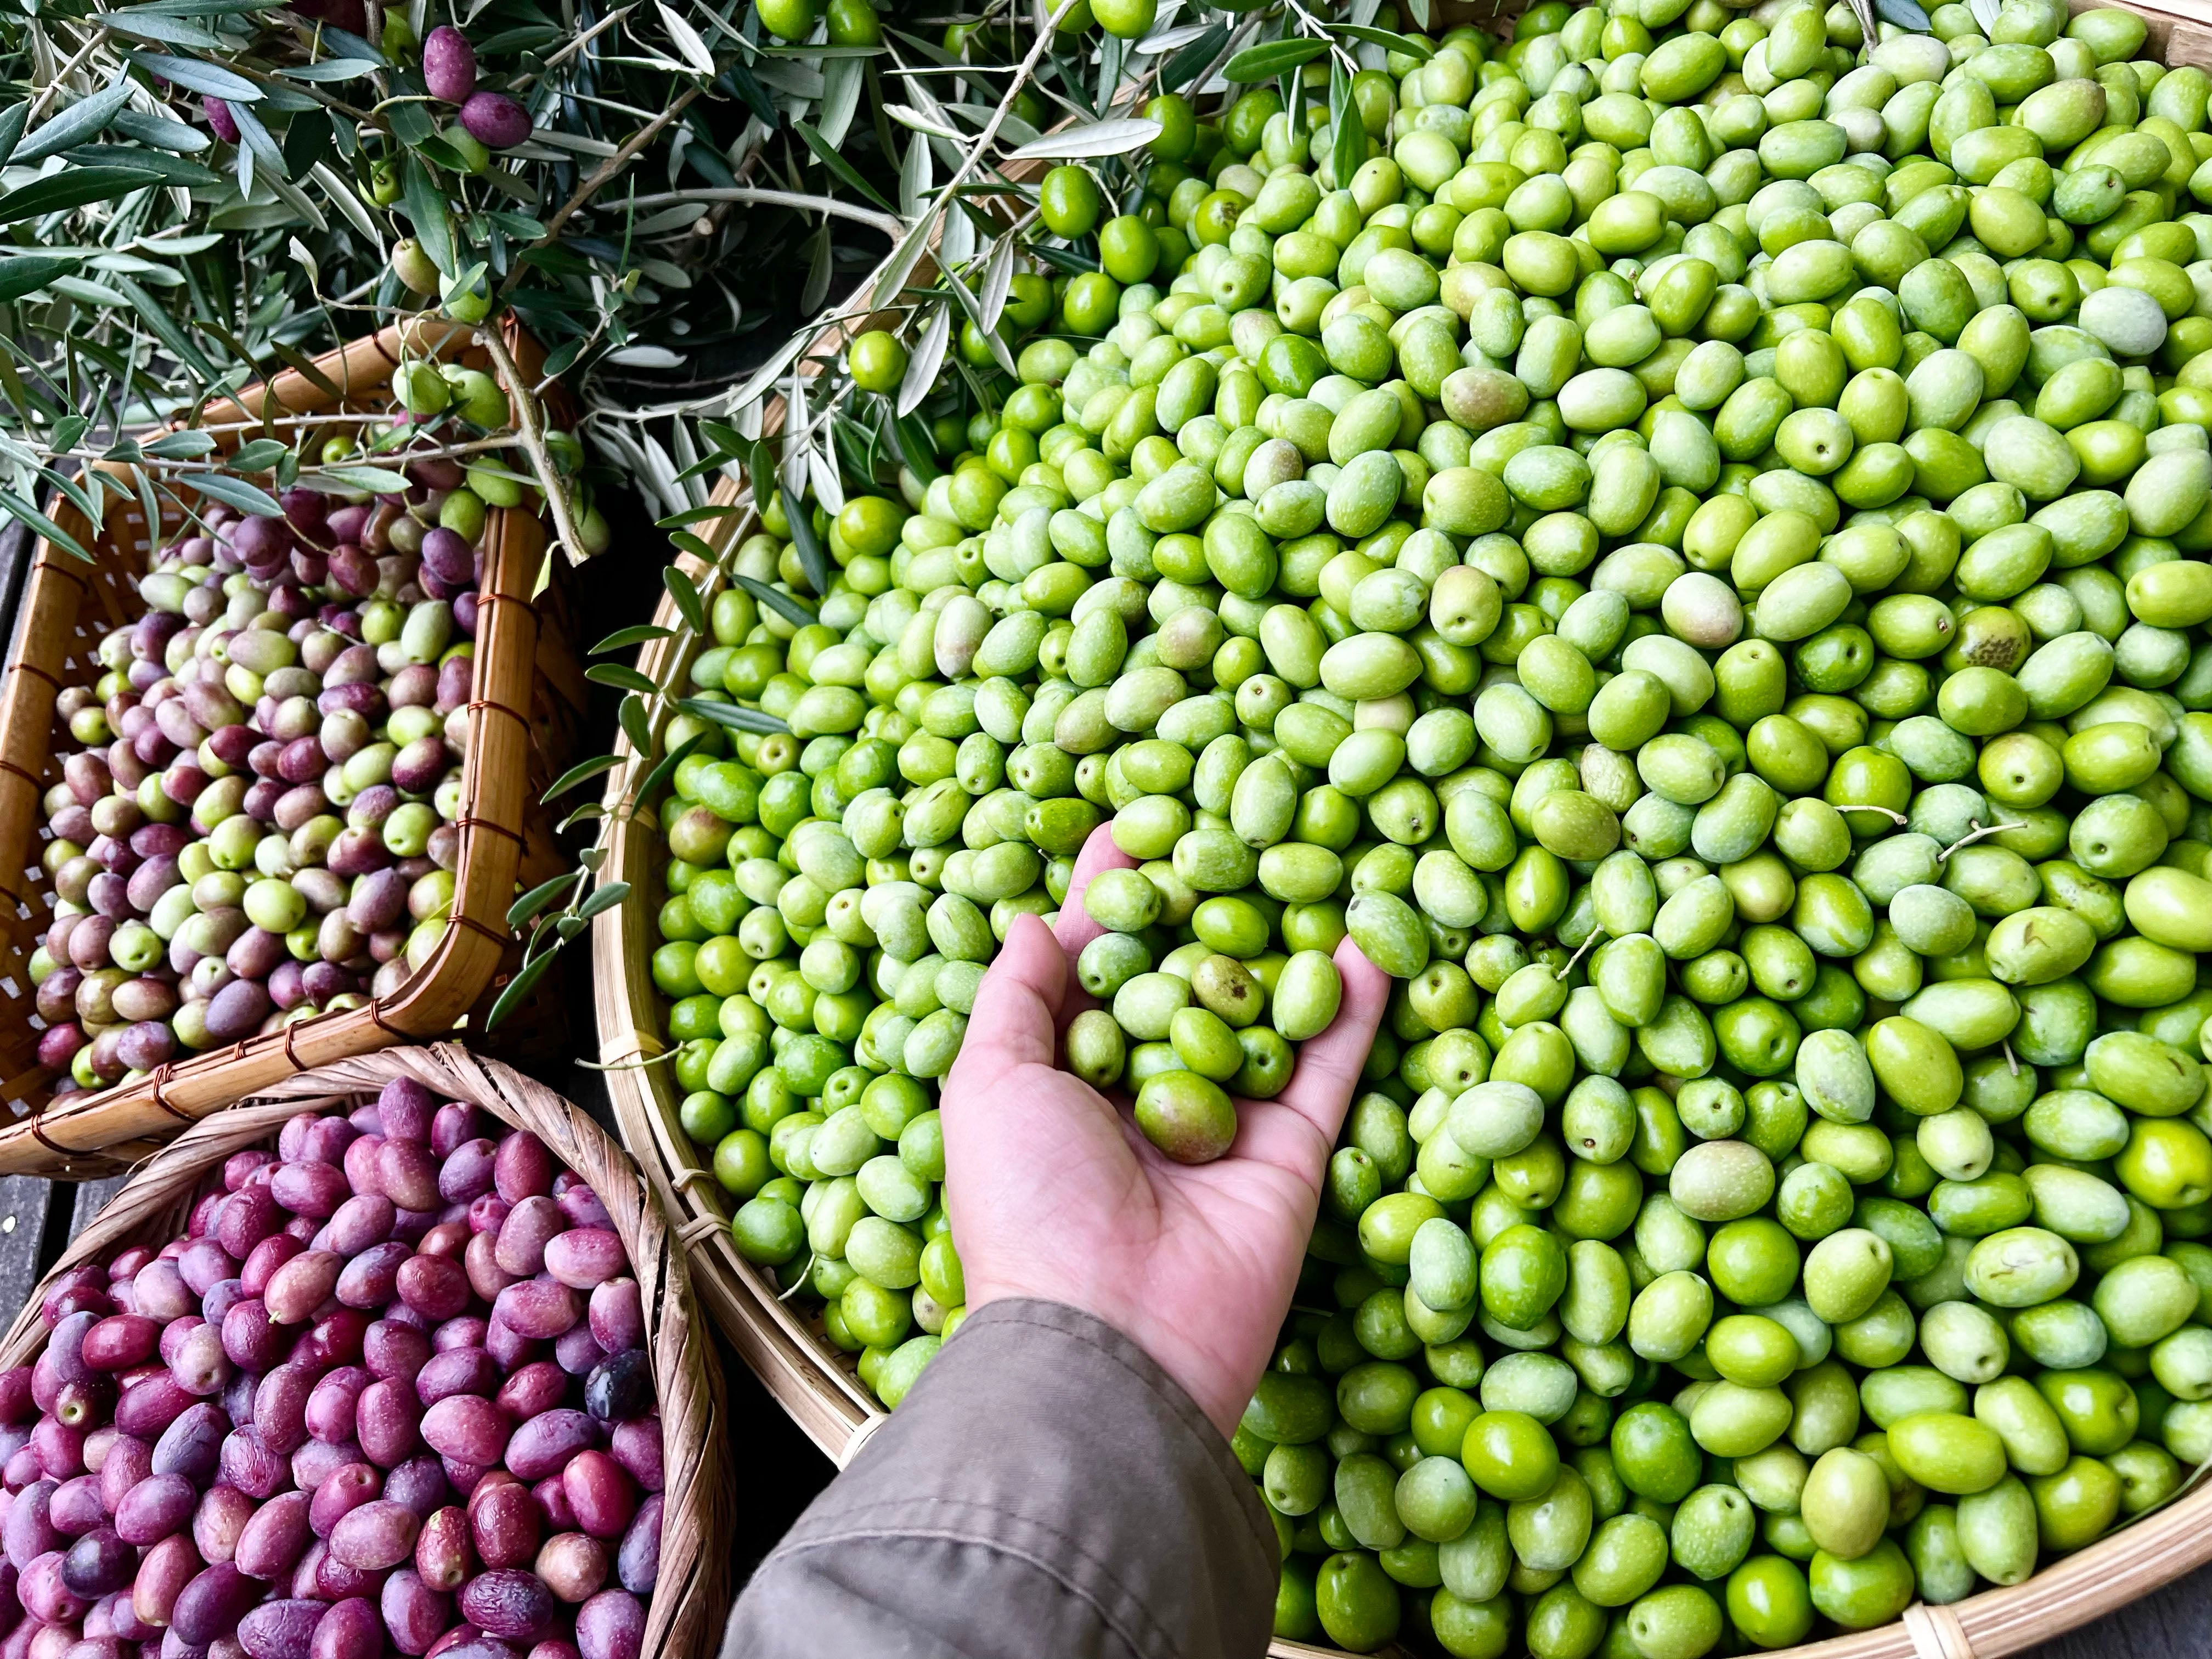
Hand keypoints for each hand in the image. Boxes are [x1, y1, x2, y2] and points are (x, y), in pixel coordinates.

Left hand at [940, 825, 1388, 1437]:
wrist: (1109, 1334)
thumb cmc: (1028, 1202)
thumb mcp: (987, 1081)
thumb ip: (1016, 994)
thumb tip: (1035, 918)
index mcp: (1062, 1082)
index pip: (1092, 967)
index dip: (1109, 898)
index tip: (1131, 823)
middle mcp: (1144, 1096)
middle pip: (1184, 978)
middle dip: (1205, 902)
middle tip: (1235, 812)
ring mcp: (1224, 1122)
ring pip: (1262, 1010)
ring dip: (1285, 938)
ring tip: (1311, 852)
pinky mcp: (1293, 1151)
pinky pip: (1328, 1063)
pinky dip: (1352, 1003)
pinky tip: (1369, 932)